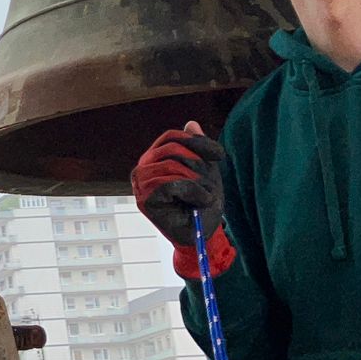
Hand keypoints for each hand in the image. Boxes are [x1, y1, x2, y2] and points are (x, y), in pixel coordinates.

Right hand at [130, 121, 223, 247]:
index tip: (220, 155)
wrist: (202, 236)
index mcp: (154, 159)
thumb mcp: (205, 171)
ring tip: (204, 197)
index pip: (171, 137)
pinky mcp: (144, 199)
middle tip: (209, 185)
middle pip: (173, 149)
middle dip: (198, 165)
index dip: (196, 142)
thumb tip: (191, 123)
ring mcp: (140, 184)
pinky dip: (193, 191)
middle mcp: (142, 168)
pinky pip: (171, 182)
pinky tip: (200, 201)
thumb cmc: (203, 204)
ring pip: (172, 165)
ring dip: (197, 181)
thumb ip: (197, 149)